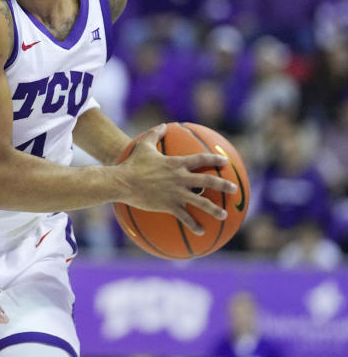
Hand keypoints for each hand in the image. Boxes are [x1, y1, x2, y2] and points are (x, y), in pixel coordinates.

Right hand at [119, 124, 235, 233]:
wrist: (123, 182)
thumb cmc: (132, 164)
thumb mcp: (143, 146)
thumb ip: (154, 134)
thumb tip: (162, 125)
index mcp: (177, 164)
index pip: (201, 160)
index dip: (214, 160)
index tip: (225, 163)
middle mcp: (181, 178)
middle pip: (208, 182)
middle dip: (223, 185)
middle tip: (234, 189)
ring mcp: (176, 193)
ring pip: (201, 203)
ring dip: (214, 209)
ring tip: (224, 215)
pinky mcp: (169, 206)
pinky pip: (185, 217)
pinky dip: (194, 225)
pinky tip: (201, 231)